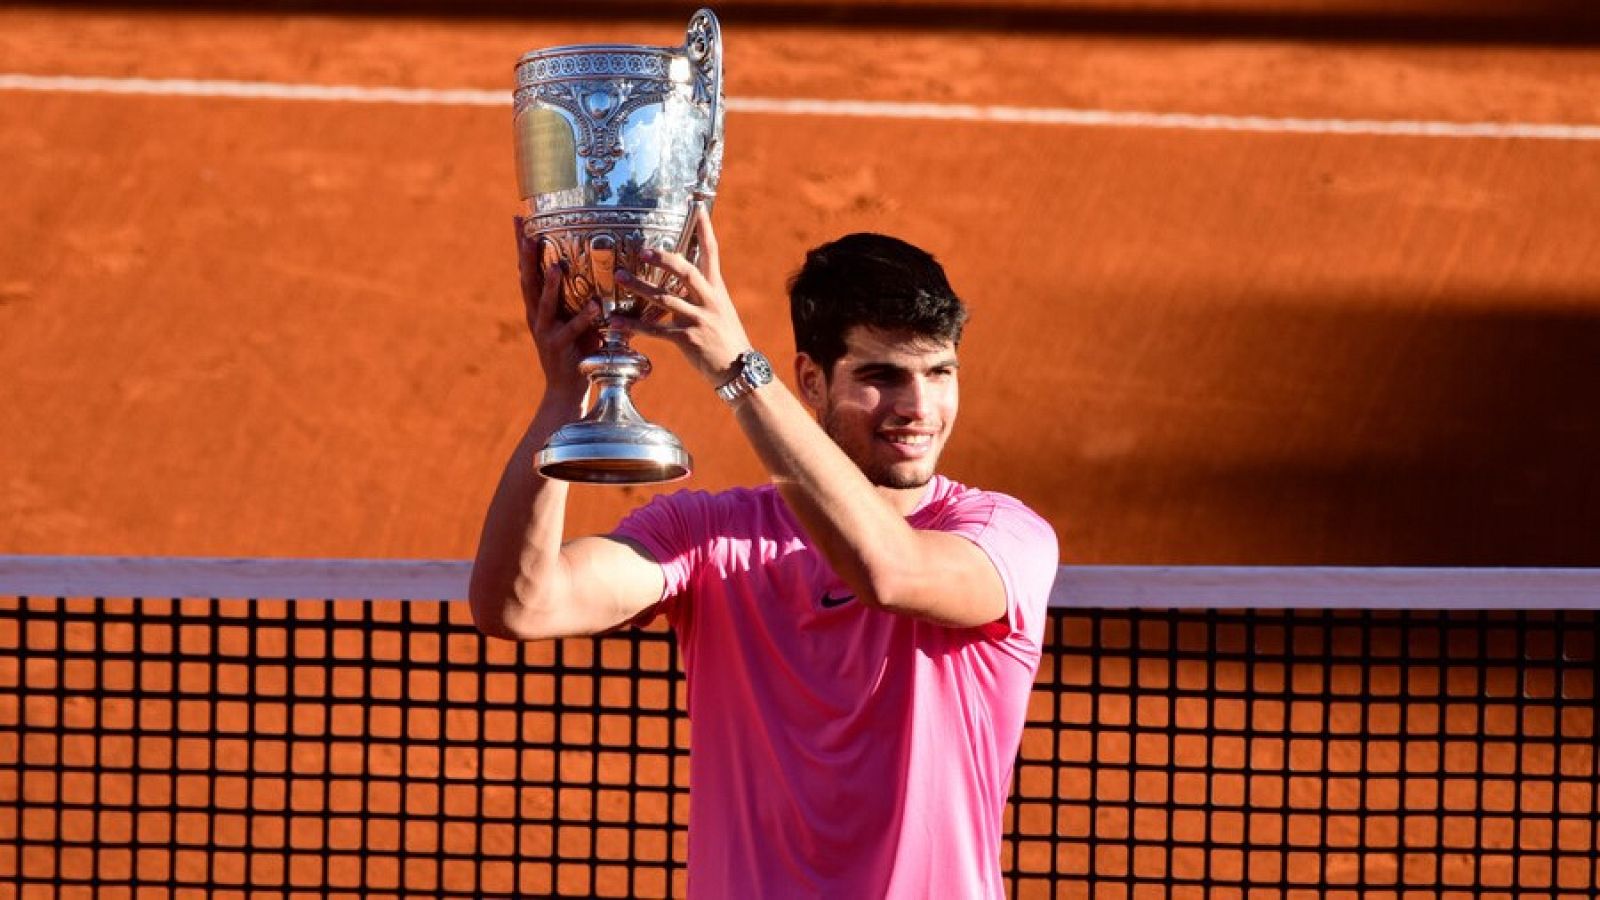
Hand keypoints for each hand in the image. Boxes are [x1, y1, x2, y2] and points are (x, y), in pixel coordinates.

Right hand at [516, 217, 601, 402]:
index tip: (520, 216)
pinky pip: (573, 330)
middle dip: (525, 255)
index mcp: (537, 304)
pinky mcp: (559, 347)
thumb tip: (602, 266)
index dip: (523, 243)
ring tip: (556, 265)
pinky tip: (595, 307)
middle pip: (527, 279)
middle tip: (526, 231)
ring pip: (544, 303)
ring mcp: (545, 331)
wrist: (567, 389)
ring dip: (550, 284)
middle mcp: (536, 314)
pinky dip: (584, 318)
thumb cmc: (577, 348)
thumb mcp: (575, 317)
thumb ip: (581, 294)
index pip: (528, 267)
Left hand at [613, 206, 751, 386]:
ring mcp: (699, 320)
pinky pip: (656, 330)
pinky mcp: (688, 340)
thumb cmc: (726, 338)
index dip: (705, 229)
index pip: (711, 253)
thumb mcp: (720, 309)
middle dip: (663, 259)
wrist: (740, 369)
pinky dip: (634, 326)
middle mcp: (709, 300)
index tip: (698, 206)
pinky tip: (616, 323)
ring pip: (665, 299)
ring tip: (620, 277)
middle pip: (685, 272)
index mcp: (717, 289)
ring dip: (640, 287)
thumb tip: (679, 280)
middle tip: (641, 249)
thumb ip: (700, 293)